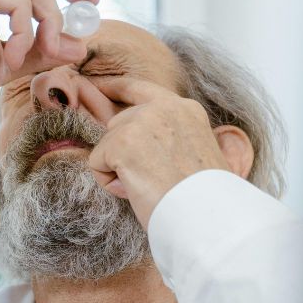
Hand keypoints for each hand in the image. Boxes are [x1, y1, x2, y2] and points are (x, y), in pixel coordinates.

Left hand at [87, 79, 229, 226]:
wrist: (206, 217)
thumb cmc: (202, 199)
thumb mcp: (195, 154)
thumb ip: (170, 138)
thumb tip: (139, 145)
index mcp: (186, 109)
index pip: (141, 89)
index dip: (116, 89)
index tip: (97, 85)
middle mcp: (163, 107)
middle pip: (117, 124)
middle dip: (123, 154)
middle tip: (151, 181)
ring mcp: (141, 121)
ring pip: (106, 146)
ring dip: (118, 172)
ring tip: (148, 188)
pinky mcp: (121, 142)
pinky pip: (96, 164)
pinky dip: (109, 184)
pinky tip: (135, 192)